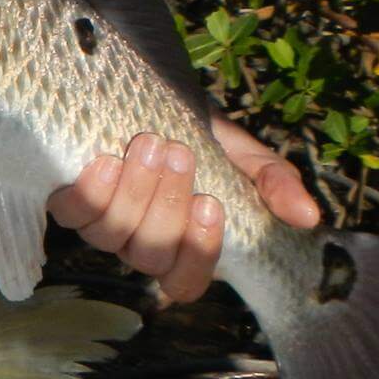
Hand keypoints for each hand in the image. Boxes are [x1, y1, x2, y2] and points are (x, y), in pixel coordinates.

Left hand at [48, 117, 318, 304]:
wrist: (149, 96)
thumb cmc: (201, 135)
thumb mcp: (245, 156)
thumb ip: (275, 184)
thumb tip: (308, 217)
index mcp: (183, 243)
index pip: (186, 282)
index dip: (197, 253)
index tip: (212, 202)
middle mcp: (139, 242)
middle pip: (149, 255)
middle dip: (166, 205)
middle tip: (178, 153)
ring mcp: (103, 223)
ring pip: (111, 235)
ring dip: (132, 191)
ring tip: (149, 144)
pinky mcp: (69, 199)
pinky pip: (71, 212)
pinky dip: (88, 191)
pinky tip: (105, 162)